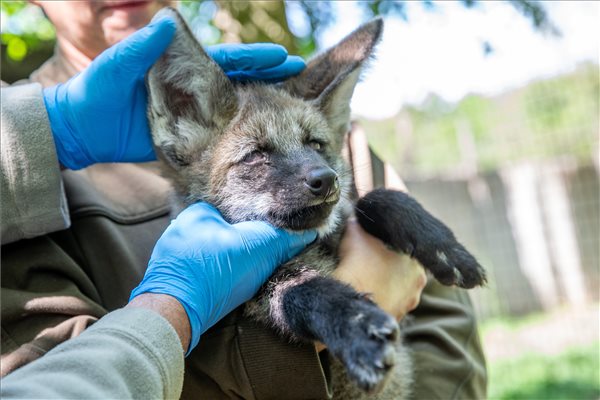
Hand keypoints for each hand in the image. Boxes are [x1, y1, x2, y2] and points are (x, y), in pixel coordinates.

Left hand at [43, 19, 305, 169]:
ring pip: (235, 106)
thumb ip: (141, 46)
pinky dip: (242, 132)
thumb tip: (168, 17)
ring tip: (290, 105)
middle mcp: (192, 88)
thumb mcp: (116, 65)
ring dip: (262, 104)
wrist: (82, 129)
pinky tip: (262, 134)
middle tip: (298, 74)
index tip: (283, 56)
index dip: (255, 59)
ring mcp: (192, 113)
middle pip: (240, 80)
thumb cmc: (95, 91)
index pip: (226, 59)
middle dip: (269, 76)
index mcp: (180, 66)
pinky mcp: (187, 136)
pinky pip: (220, 132)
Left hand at [130, 202, 315, 353]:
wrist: (173, 315)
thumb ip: (281, 238)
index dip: (256, 218)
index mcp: (197, 212)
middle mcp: (180, 229)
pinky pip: (197, 270)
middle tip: (261, 253)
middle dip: (240, 240)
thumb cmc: (211, 274)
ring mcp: (172, 255)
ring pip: (209, 252)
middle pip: (222, 231)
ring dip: (225, 260)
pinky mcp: (170, 278)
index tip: (272, 230)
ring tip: (244, 271)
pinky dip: (212, 276)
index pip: (234, 208)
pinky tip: (224, 285)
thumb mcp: (255, 249)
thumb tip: (309, 233)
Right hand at [334, 219, 426, 319]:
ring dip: (384, 284)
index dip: (389, 245)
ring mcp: (408, 304)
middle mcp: (418, 285)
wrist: (353, 307)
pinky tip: (366, 293)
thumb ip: (358, 222)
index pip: (406, 248)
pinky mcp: (396, 319)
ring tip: (365, 279)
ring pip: (397, 288)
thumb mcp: (355, 235)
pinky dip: (379, 299)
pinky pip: (388, 304)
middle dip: (387, 265)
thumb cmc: (359, 267)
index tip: (374, 244)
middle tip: (368, 261)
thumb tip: (355, 210)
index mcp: (416, 262)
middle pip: (402, 269)